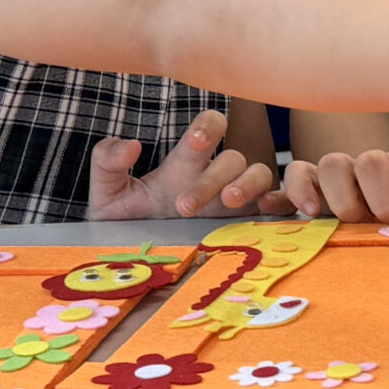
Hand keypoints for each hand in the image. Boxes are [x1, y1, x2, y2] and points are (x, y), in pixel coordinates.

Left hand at [86, 108, 283, 220]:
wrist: (136, 263)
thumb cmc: (126, 222)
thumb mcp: (106, 194)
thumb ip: (106, 163)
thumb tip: (130, 145)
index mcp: (186, 163)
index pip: (211, 125)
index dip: (210, 127)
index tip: (198, 142)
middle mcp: (216, 176)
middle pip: (233, 158)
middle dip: (212, 179)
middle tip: (183, 207)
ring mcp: (236, 198)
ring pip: (261, 174)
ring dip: (247, 185)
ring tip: (227, 203)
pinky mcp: (250, 222)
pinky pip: (279, 203)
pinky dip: (281, 201)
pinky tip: (266, 210)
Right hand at [279, 145, 388, 222]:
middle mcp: (375, 164)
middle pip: (372, 160)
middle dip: (383, 197)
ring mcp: (343, 175)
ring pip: (332, 163)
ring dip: (343, 195)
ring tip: (353, 221)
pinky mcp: (313, 188)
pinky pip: (296, 176)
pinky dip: (294, 190)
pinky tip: (303, 212)